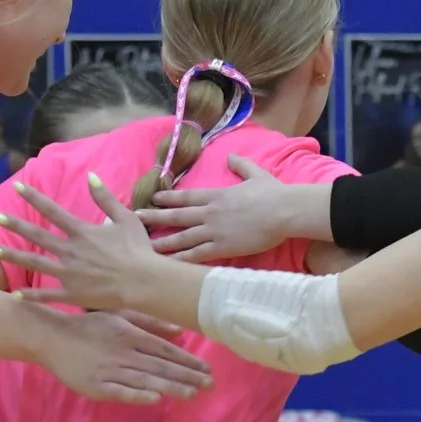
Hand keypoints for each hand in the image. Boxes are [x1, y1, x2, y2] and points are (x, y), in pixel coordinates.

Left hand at [0, 175, 170, 315]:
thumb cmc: (138, 250)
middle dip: (14, 225)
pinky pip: (47, 296)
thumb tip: (91, 176)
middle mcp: (70, 251)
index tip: (17, 186)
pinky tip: (14, 296)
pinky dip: (30, 297)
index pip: (52, 210)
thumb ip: (106, 198)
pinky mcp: (72, 293)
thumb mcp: (126, 218)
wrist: (143, 282)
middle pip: (36, 235)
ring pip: (34, 264)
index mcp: (81, 232)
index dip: (33, 197)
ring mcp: (68, 273)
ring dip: (11, 257)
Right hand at [34, 305, 213, 403]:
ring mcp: (110, 370)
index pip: (165, 350)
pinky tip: (155, 399)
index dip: (188, 360)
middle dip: (187, 376)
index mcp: (131, 335)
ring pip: (145, 380)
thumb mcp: (120, 317)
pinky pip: (119, 391)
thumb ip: (149, 324)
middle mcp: (125, 352)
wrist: (51, 336)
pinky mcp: (95, 386)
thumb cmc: (89, 326)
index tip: (208, 369)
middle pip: (160, 366)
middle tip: (211, 385)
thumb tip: (179, 329)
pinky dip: (137, 395)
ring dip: (170, 387)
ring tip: (192, 394)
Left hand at [139, 156, 308, 260]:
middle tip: (136, 219)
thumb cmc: (273, 193)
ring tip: (145, 246)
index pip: (186, 196)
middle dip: (155, 217)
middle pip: (177, 216)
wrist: (283, 211)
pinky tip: (168, 265)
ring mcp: (214, 231)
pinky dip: (181, 260)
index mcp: (216, 195)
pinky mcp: (222, 247)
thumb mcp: (256, 174)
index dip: (168, 198)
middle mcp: (209, 212)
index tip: (153, 198)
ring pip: (182, 237)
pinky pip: (196, 255)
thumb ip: (241, 165)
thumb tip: (232, 156)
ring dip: (162, 242)